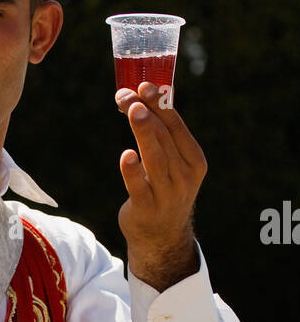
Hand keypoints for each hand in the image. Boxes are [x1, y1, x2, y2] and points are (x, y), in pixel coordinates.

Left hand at [115, 82, 204, 290]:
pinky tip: (127, 155)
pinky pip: (139, 186)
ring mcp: (167, 193)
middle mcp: (184, 176)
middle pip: (164, 138)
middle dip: (145, 113)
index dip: (159, 104)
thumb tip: (137, 94)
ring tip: (131, 109)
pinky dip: (133, 170)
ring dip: (142, 131)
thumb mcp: (170, 163)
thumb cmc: (162, 188)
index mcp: (194, 160)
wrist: (161, 236)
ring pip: (154, 157)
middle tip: (128, 95)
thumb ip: (159, 133)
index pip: (176, 126)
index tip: (144, 85)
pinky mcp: (146, 208)